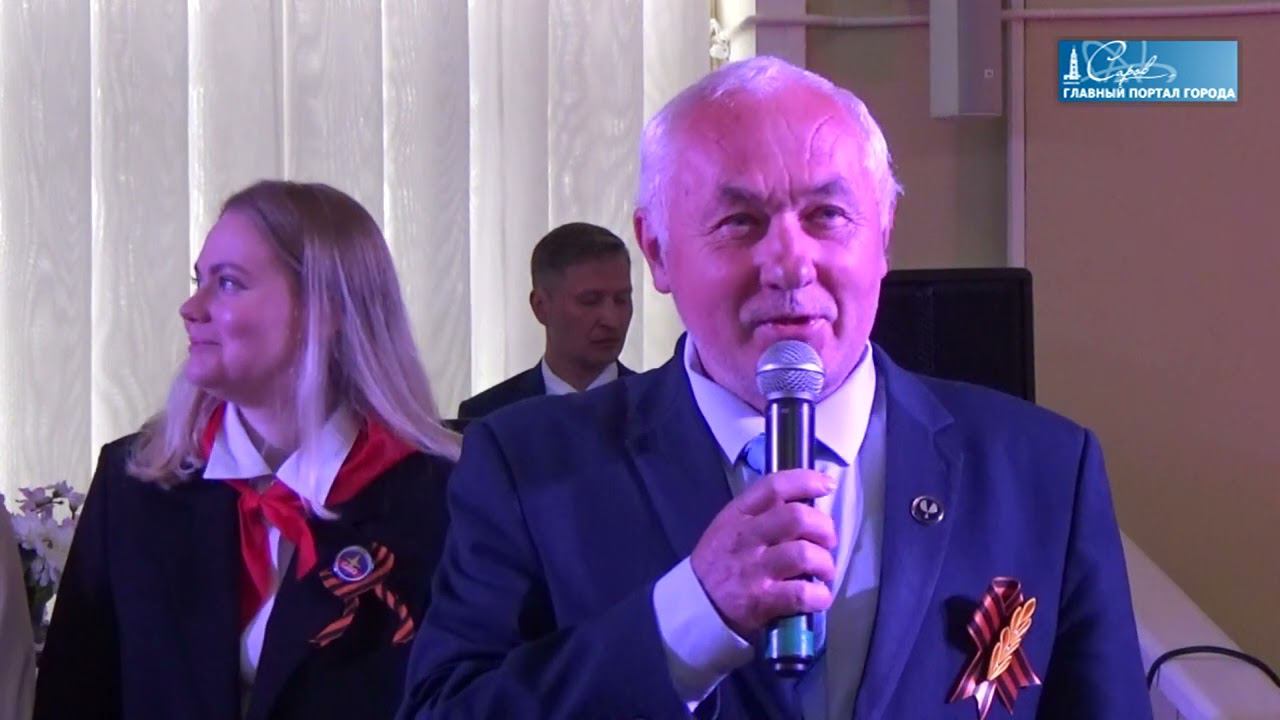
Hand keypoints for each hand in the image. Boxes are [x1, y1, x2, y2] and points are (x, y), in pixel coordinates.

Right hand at [689, 469, 836, 639]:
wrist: (696, 605)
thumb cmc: (719, 562)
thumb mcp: (728, 526)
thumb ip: (760, 513)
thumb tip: (806, 505)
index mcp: (738, 515)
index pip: (774, 487)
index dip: (806, 481)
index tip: (826, 485)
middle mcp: (747, 538)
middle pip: (797, 518)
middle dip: (824, 528)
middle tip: (827, 541)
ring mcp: (754, 570)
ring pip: (805, 554)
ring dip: (825, 563)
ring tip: (824, 571)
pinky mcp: (761, 601)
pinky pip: (802, 594)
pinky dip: (820, 596)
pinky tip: (818, 597)